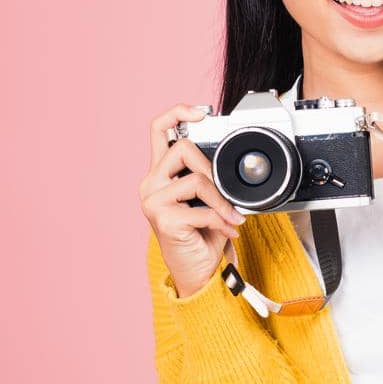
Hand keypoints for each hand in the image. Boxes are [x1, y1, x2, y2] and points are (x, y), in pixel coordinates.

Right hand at [139, 104, 247, 297]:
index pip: (158, 129)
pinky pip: (202, 210)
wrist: (198, 271)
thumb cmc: (203, 234)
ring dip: (222, 200)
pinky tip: (229, 230)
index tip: (201, 112)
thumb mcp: (207, 199)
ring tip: (231, 216)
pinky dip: (222, 220)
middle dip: (211, 167)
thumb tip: (230, 162)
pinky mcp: (163, 220)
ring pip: (196, 179)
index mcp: (160, 173)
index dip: (177, 113)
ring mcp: (153, 201)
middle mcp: (151, 183)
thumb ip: (209, 177)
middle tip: (224, 192)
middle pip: (181, 147)